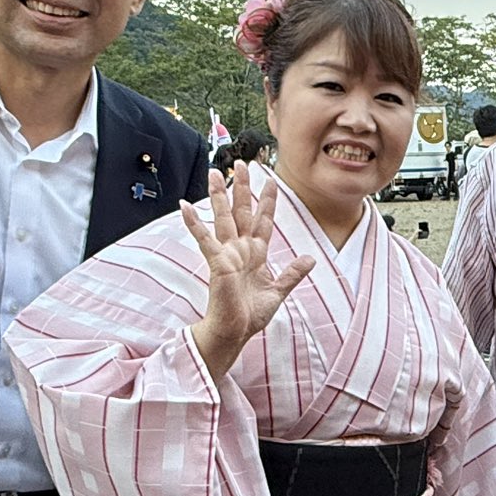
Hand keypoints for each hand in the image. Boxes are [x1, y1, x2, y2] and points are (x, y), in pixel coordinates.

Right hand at [184, 170, 316, 381]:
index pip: (263, 220)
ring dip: (219, 195)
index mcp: (255, 253)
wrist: (234, 333)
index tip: (271, 181)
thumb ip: (292, 273)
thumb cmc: (249, 315)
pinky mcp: (216, 263)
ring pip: (223, 217)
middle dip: (244, 187)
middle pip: (242, 211)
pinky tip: (185, 206)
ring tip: (215, 172)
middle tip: (244, 162)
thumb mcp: (278, 291)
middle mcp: (240, 249)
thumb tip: (310, 258)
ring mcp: (227, 253)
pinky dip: (194, 223)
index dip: (267, 201)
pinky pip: (204, 239)